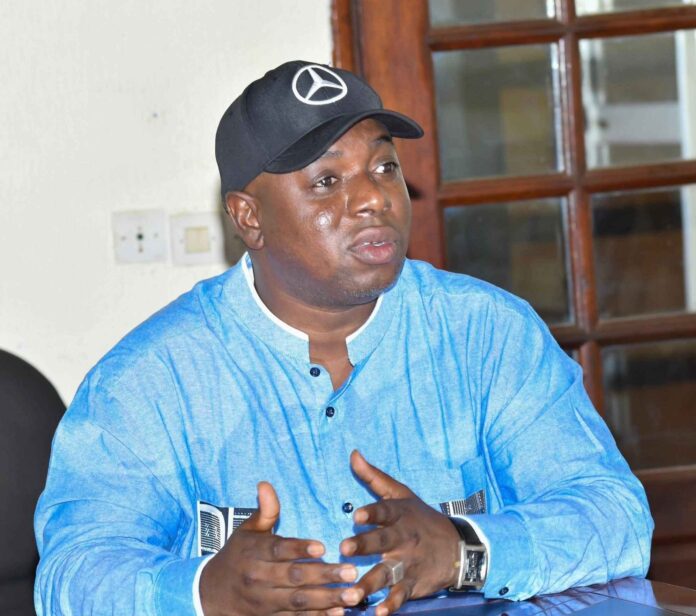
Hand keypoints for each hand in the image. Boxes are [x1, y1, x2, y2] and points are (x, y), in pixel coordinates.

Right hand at [200, 481, 363, 614]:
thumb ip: (264, 511)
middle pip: (293, 576)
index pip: (278, 549)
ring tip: (352, 594)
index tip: (323, 547)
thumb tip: (265, 484)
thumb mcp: (247, 530)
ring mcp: (265, 601)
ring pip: (298, 600)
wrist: (212, 593)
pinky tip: (338, 611)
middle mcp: (259, 577)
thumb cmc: (238, 555)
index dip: (300, 548)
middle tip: (351, 572)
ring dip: (327, 599)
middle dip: (324, 575)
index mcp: (254, 552)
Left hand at [339, 451, 459, 615]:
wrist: (458, 547)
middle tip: (344, 549)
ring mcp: (409, 563)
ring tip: (353, 593)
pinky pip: (401, 596)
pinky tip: (378, 614)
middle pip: (383, 541)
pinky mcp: (413, 584)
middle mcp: (404, 538)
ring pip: (388, 573)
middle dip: (364, 545)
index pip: (385, 511)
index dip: (372, 512)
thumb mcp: (400, 494)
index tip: (357, 515)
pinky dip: (391, 606)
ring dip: (370, 583)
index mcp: (399, 515)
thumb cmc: (421, 517)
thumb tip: (353, 453)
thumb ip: (373, 477)